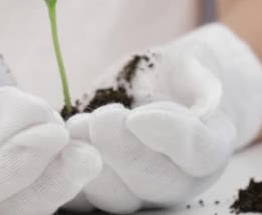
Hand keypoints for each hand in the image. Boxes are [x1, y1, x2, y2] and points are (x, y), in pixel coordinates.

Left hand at [63, 24, 261, 213]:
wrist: (148, 88)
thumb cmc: (172, 75)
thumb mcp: (192, 65)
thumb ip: (201, 80)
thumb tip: (206, 103)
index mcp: (206, 149)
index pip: (200, 155)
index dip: (171, 137)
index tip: (139, 115)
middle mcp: (174, 179)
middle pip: (154, 184)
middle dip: (123, 152)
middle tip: (104, 118)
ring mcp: (134, 188)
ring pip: (115, 197)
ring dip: (90, 163)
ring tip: (76, 126)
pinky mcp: (97, 186)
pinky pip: (80, 197)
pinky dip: (62, 173)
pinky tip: (56, 143)